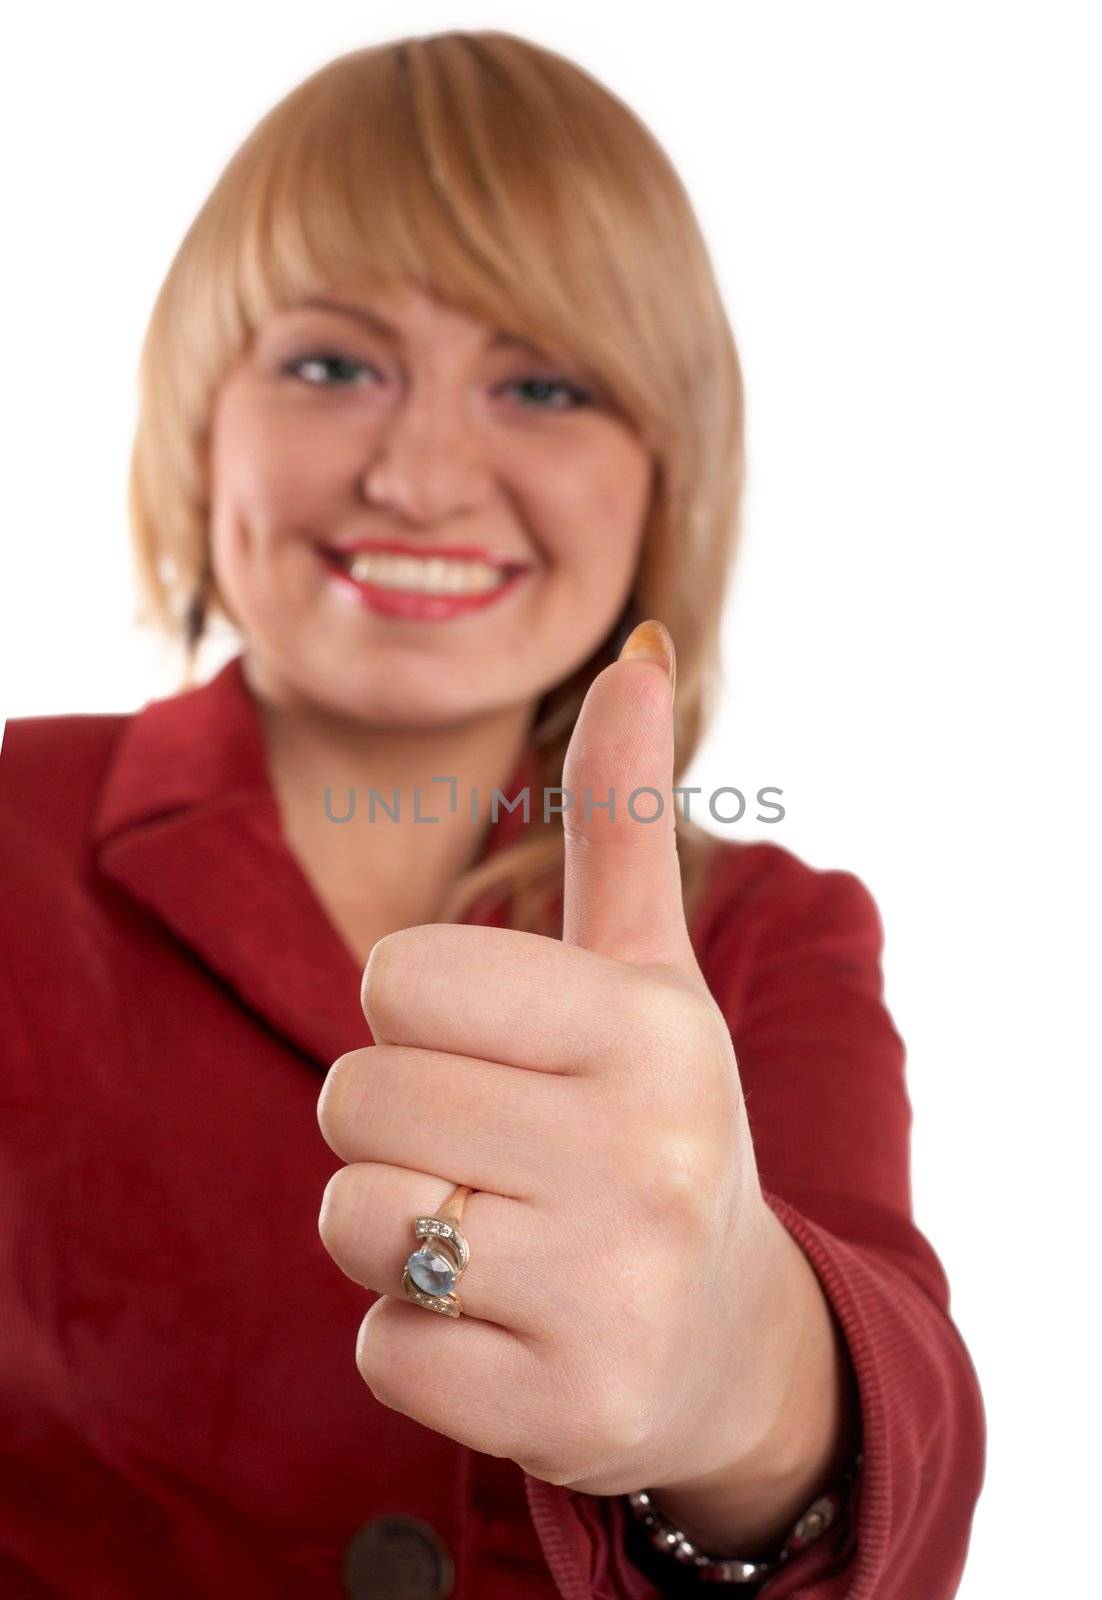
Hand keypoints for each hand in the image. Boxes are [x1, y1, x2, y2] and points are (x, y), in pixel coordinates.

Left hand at [316, 620, 782, 1498]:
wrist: (732, 1341)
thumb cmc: (658, 1122)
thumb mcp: (649, 974)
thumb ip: (623, 817)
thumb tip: (636, 645)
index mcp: (649, 1027)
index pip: (395, 979)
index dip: (416, 1013)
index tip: (492, 1049)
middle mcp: (641, 1154)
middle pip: (353, 1098)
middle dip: (397, 1123)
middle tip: (493, 1151)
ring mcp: (605, 1291)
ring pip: (353, 1221)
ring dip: (396, 1228)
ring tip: (497, 1233)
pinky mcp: (559, 1409)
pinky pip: (381, 1347)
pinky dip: (420, 1337)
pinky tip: (508, 1324)